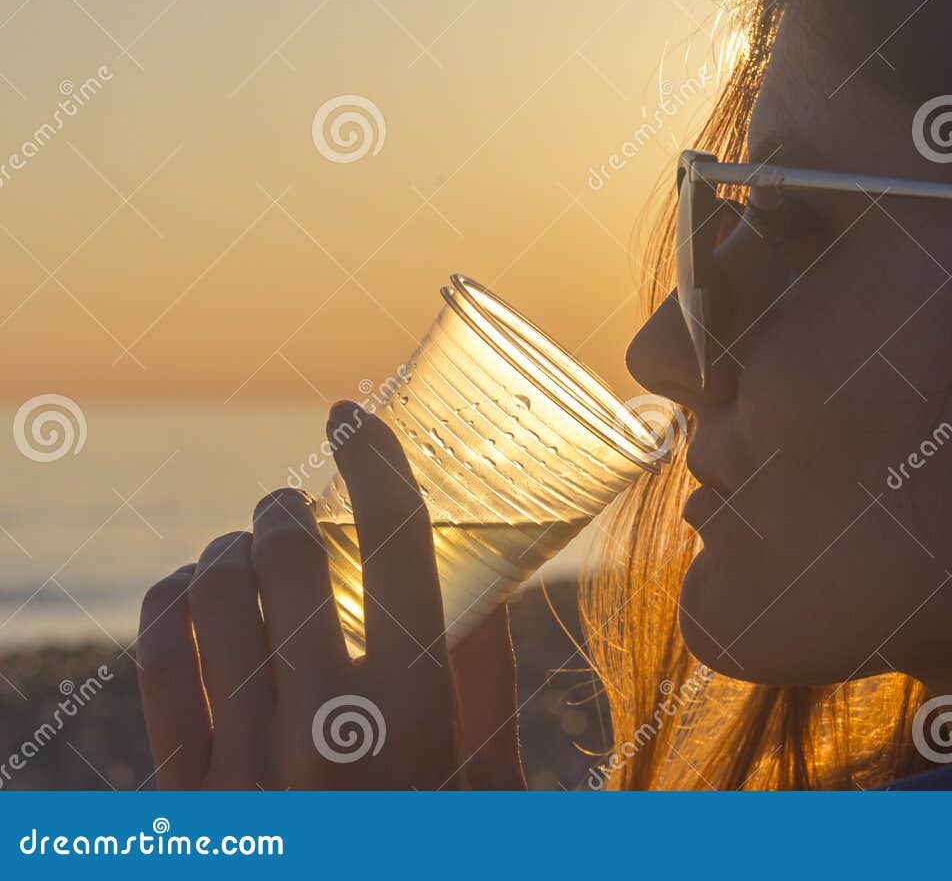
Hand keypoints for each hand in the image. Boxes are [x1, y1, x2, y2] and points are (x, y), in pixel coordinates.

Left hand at [137, 401, 526, 788]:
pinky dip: (173, 604)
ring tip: (243, 553)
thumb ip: (486, 688)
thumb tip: (488, 581)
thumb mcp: (484, 782)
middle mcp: (325, 732)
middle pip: (291, 555)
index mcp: (416, 715)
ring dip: (229, 552)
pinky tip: (192, 596)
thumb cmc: (430, 859)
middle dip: (285, 509)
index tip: (351, 419)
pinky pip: (159, 661)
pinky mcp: (182, 798)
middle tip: (290, 506)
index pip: (397, 543)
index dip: (374, 461)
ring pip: (215, 596)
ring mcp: (244, 766)